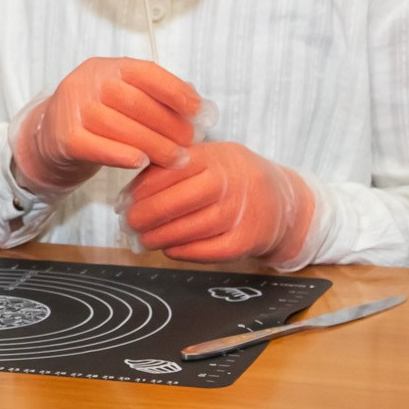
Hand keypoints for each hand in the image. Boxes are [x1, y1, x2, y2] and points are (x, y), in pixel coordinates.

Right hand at [9, 57, 200, 194]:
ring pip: (119, 126)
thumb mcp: (121, 97)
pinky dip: (122, 155)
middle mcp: (87, 82)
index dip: (175, 90)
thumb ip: (154, 97)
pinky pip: (97, 146)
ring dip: (154, 145)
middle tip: (190, 142)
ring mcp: (72, 109)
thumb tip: (197, 104)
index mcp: (107, 67)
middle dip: (169, 124)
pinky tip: (142, 162)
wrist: (48, 137)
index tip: (198, 109)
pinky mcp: (64, 137)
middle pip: (135, 102)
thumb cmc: (96, 117)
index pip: (145, 72)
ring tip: (176, 159)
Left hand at [122, 141, 316, 266]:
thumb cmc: (233, 179)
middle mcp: (234, 182)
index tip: (126, 200)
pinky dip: (186, 252)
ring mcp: (243, 212)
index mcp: (219, 157)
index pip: (174, 169)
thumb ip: (176, 168)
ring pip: (195, 227)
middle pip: (184, 199)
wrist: (281, 202)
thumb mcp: (211, 159)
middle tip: (130, 223)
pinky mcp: (248, 240)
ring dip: (163, 236)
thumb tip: (131, 192)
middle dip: (150, 213)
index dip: (145, 187)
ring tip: (145, 239)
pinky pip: (211, 249)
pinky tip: (169, 250)